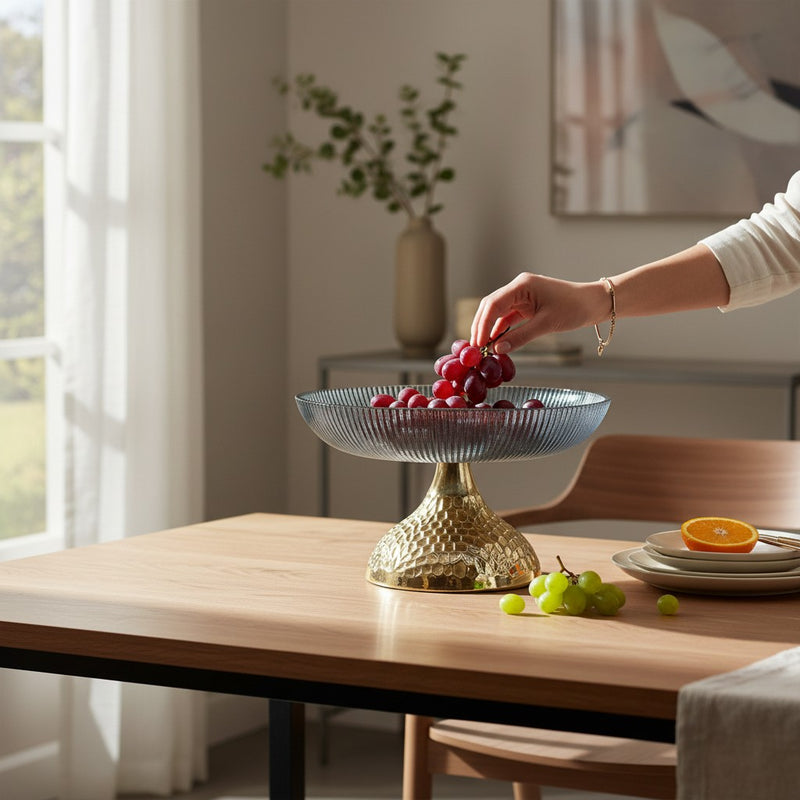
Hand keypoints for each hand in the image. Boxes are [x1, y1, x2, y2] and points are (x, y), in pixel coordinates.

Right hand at [470, 273, 608, 352]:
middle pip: (490, 306)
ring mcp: (521, 296)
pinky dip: (500, 330)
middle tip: (475, 348)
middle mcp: (518, 288)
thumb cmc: (574, 308)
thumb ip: (520, 337)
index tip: (477, 343)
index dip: (482, 324)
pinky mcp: (526, 305)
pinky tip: (495, 342)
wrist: (594, 303)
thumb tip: (498, 349)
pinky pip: (507, 317)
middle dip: (480, 326)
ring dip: (489, 329)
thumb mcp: (546, 324)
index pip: (493, 304)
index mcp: (522, 285)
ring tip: (482, 348)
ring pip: (496, 312)